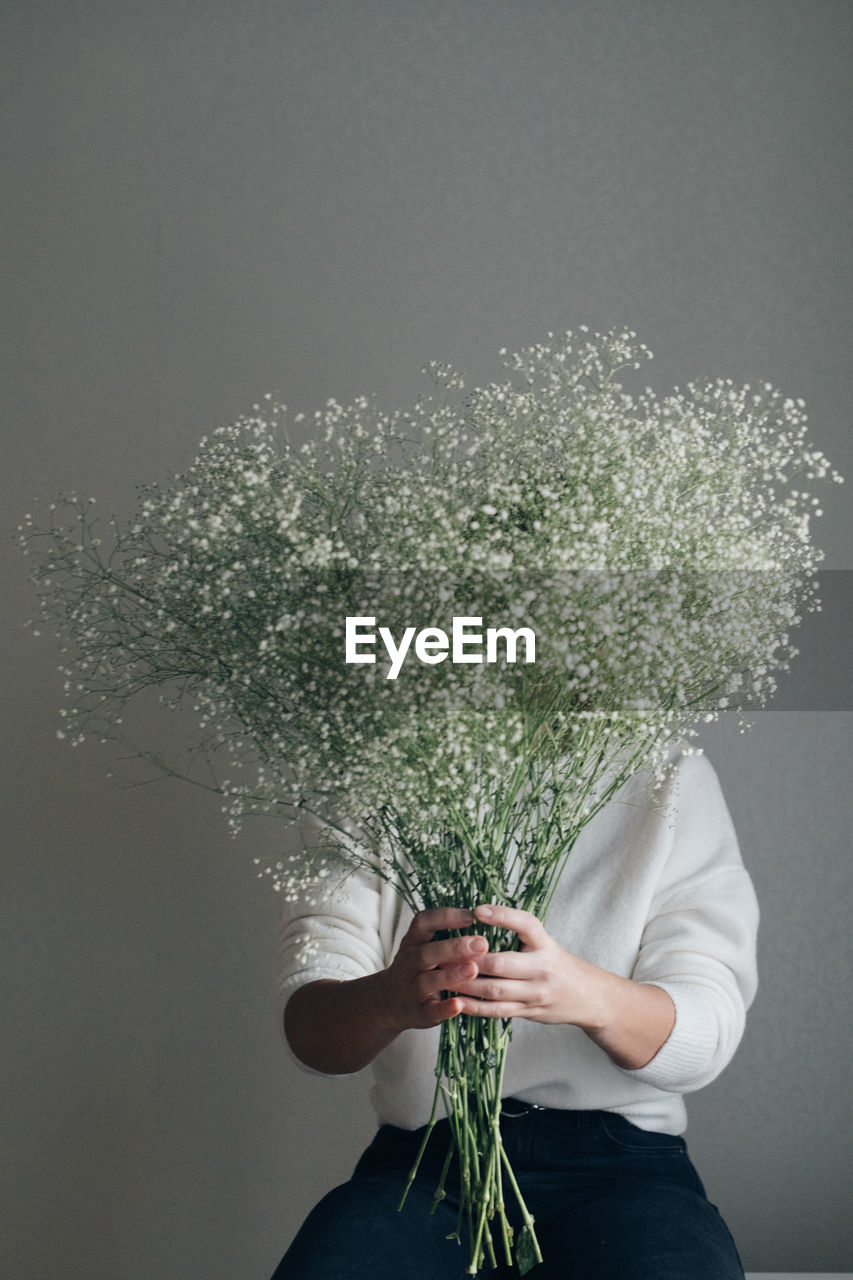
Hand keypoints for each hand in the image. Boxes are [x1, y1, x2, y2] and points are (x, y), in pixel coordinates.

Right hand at [378, 906, 489, 1032]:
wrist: (389, 1001)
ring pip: (428, 980)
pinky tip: (460, 1004)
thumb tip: (485, 918)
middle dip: (455, 947)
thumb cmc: (416, 967)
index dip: (447, 917)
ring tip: (473, 969)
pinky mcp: (418, 1012)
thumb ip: (444, 934)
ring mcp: (412, 988)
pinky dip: (445, 1008)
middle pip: (428, 952)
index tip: (472, 915)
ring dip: (451, 975)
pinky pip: (431, 1010)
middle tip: (482, 943)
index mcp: (413, 941)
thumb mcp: (421, 945)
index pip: (424, 923)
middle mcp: (409, 963)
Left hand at [450, 903, 676, 1069]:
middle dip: (470, 959)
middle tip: (444, 952)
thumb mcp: (544, 943)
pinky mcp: (528, 1012)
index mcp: (545, 944)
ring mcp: (535, 993)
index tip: (477, 910)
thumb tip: (479, 914)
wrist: (588, 997)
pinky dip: (474, 1006)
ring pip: (495, 990)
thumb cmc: (557, 964)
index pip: (525, 924)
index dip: (501, 916)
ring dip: (466, 983)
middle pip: (501, 963)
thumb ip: (519, 933)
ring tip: (443, 975)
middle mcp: (541, 968)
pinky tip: (456, 1000)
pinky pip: (497, 1011)